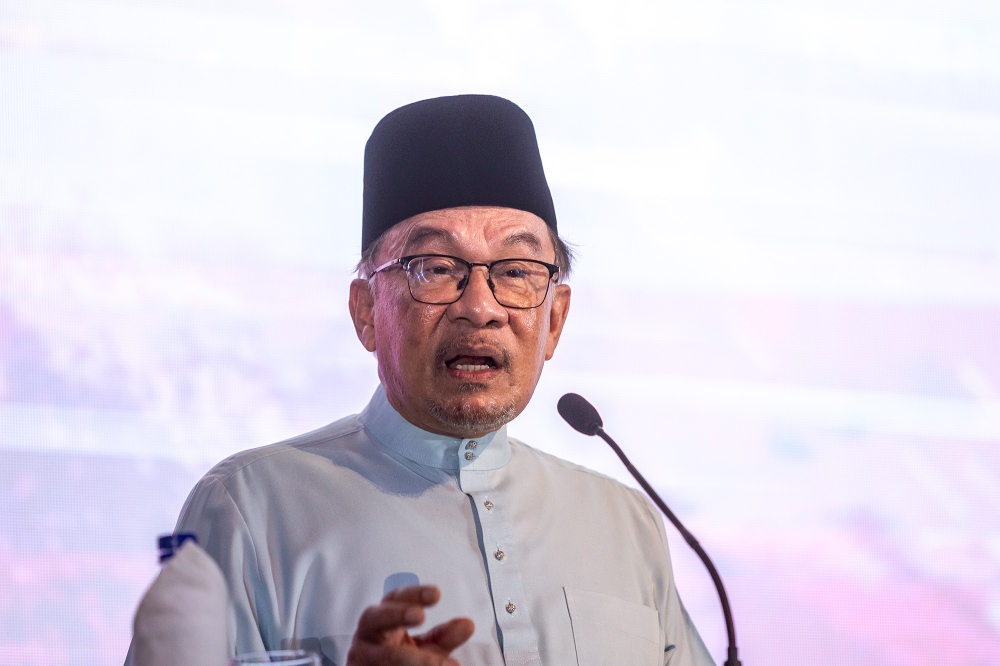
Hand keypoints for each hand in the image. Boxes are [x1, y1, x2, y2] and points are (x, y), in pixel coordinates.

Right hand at [346, 585, 474, 665]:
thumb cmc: (400, 659)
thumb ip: (444, 636)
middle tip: (420, 615)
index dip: (413, 594)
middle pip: (374, 618)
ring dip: (414, 658)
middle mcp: (366, 635)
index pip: (394, 598)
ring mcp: (361, 657)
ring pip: (384, 654)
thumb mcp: (425, 647)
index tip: (436, 594)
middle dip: (396, 614)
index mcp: (382, 618)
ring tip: (445, 664)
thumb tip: (468, 625)